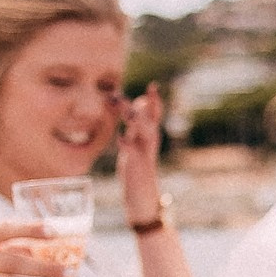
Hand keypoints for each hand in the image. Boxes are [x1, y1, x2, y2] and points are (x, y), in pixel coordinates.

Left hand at [118, 83, 165, 202]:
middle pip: (148, 118)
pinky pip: (132, 151)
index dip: (154, 100)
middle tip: (130, 92)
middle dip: (142, 105)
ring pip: (143, 132)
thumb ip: (136, 124)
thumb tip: (137, 103)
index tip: (154, 85)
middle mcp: (150, 140)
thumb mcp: (137, 141)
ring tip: (125, 108)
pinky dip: (127, 144)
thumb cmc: (137, 164)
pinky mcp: (136, 162)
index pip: (155, 114)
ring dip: (134, 119)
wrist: (141, 190)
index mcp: (150, 134)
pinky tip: (120, 138)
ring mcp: (144, 151)